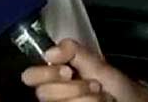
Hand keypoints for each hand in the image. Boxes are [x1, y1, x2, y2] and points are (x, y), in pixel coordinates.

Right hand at [22, 39, 147, 101]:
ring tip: (102, 96)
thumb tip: (49, 53)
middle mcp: (54, 95)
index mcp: (54, 78)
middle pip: (43, 94)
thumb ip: (72, 51)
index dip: (45, 73)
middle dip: (72, 88)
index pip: (30, 76)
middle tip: (93, 84)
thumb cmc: (117, 87)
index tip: (67, 71)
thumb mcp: (97, 63)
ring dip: (86, 99)